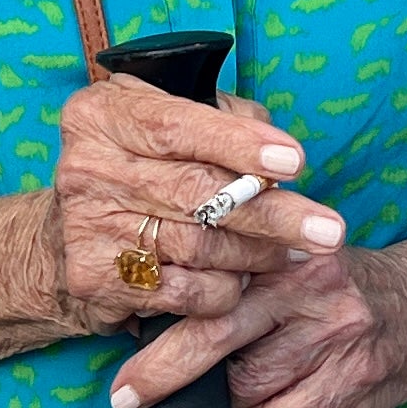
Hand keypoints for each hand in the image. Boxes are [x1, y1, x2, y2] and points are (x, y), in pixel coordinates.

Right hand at [43, 76, 346, 337]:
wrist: (78, 230)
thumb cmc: (146, 163)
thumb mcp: (172, 118)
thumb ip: (225, 119)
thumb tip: (279, 151)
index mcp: (103, 114)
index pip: (179, 126)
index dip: (240, 145)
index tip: (294, 162)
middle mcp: (86, 166)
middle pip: (196, 192)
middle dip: (272, 213)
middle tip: (328, 230)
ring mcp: (86, 226)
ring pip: (198, 247)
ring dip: (256, 255)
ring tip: (287, 253)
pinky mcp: (94, 279)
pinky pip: (184, 293)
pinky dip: (225, 291)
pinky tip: (241, 281)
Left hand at [112, 223, 406, 407]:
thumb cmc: (342, 285)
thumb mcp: (293, 257)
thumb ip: (239, 274)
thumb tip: (157, 312)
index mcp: (282, 248)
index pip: (208, 280)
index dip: (161, 311)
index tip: (124, 330)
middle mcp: (307, 284)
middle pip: (216, 334)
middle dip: (164, 372)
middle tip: (126, 396)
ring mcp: (334, 334)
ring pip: (245, 389)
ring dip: (228, 402)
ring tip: (241, 388)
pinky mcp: (353, 379)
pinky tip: (273, 407)